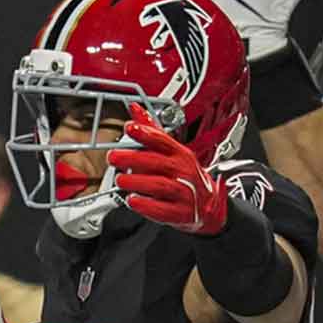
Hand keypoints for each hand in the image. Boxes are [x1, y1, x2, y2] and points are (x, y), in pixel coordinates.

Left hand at [109, 104, 227, 234]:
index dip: (146, 133)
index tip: (129, 128)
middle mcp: (183, 171)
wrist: (209, 206)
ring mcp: (184, 193)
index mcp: (180, 154)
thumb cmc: (185, 176)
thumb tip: (135, 109)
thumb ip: (152, 132)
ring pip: (160, 185)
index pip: (163, 140)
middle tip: (113, 157)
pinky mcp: (180, 213)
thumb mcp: (172, 152)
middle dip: (133, 158)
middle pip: (158, 162)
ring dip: (137, 181)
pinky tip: (132, 200)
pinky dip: (146, 205)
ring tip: (120, 179)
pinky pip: (162, 210)